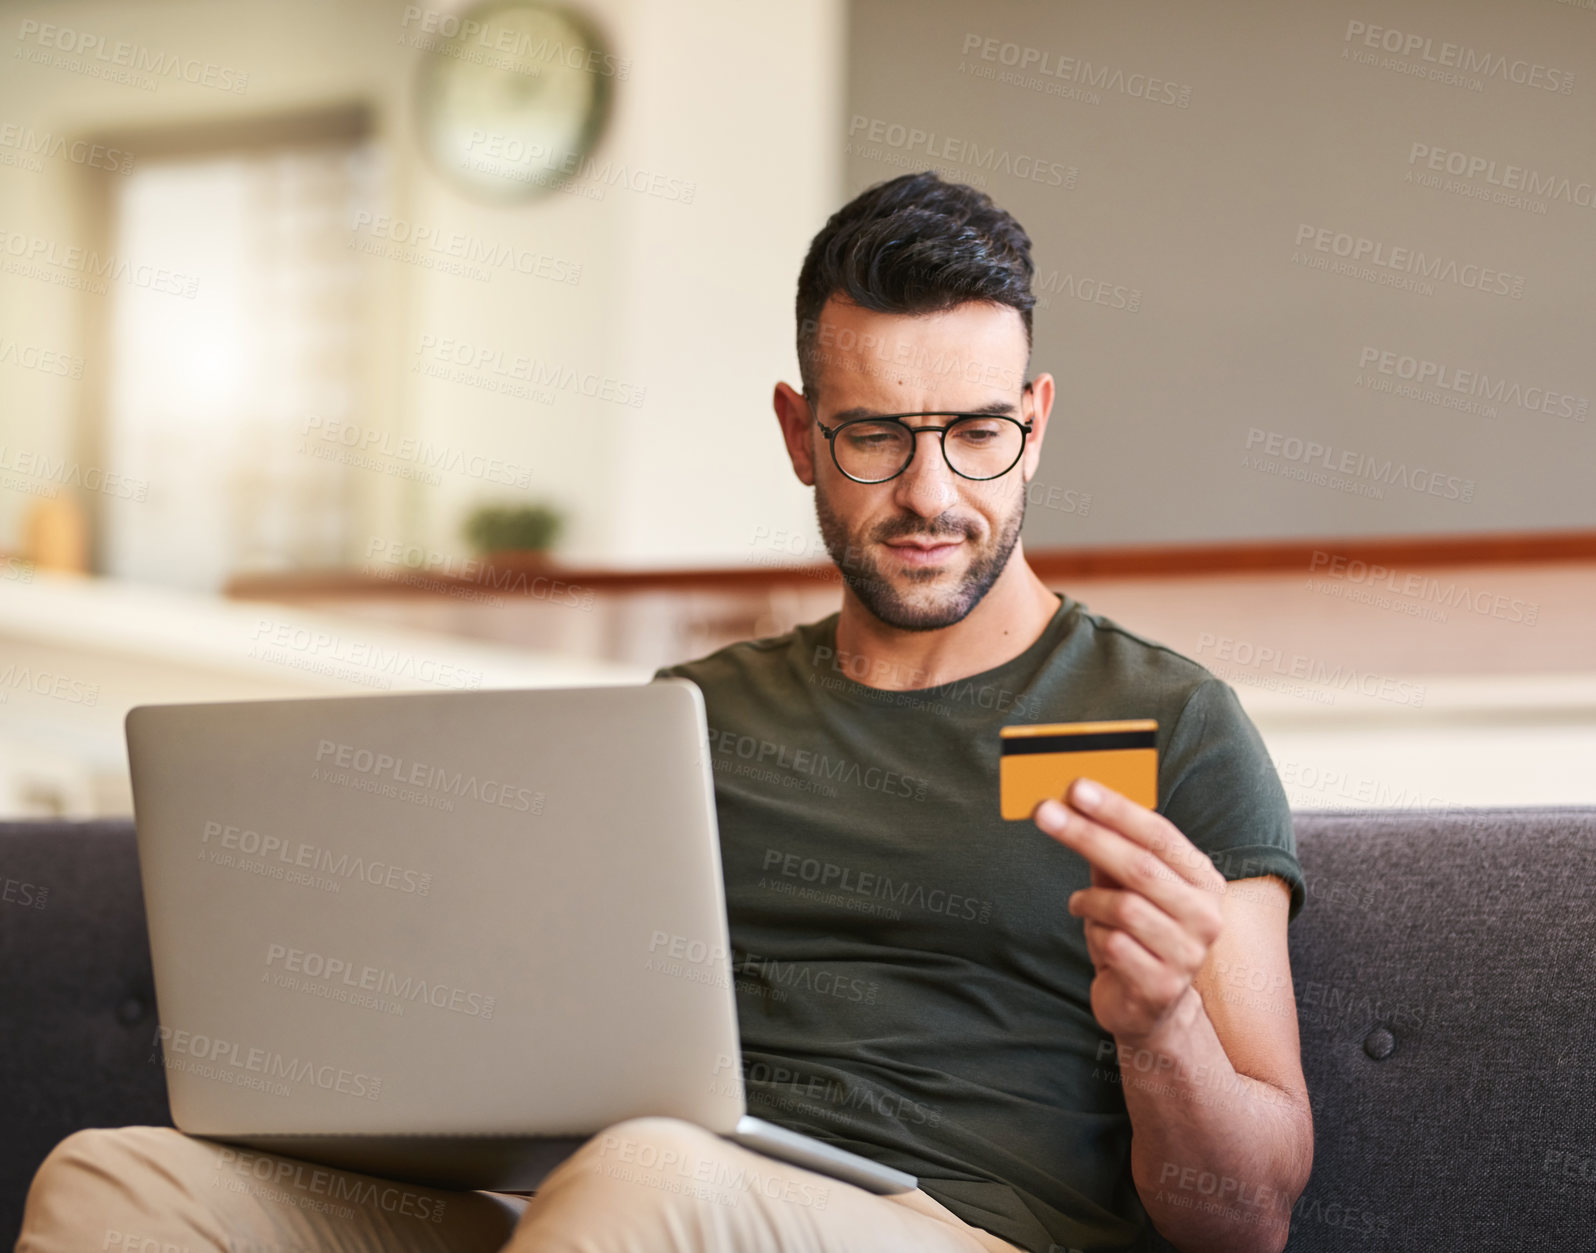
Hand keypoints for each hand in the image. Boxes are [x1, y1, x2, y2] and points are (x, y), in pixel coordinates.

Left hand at [1034, 778, 1227, 1045]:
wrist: (1151, 1008)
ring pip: (1122, 907)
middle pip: (1140, 867)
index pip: (1160, 835)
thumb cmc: (1137, 933)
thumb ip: (1112, 849)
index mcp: (1203, 881)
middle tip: (1044, 813)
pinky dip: (1093, 934)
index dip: (1117, 810)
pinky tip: (1097, 938)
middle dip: (1087, 835)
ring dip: (1090, 901)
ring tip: (1081, 904)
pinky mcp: (1161, 986)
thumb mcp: (1128, 887)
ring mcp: (1187, 954)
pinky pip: (1111, 944)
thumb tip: (1075, 803)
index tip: (1077, 787)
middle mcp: (1205, 916)